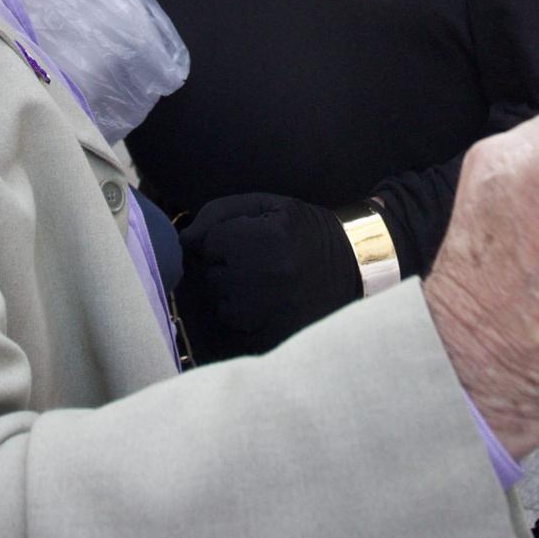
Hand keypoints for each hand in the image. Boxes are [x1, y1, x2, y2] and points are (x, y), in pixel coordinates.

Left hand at [175, 193, 362, 361]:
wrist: (355, 267)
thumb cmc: (304, 231)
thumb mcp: (269, 204)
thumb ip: (220, 213)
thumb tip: (183, 238)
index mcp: (269, 237)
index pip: (209, 242)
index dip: (224, 238)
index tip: (247, 238)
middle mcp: (268, 276)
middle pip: (211, 273)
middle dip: (226, 265)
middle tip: (257, 260)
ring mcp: (272, 309)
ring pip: (220, 300)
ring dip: (232, 290)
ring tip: (263, 280)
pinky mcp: (274, 333)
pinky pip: (235, 323)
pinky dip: (243, 312)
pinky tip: (267, 301)